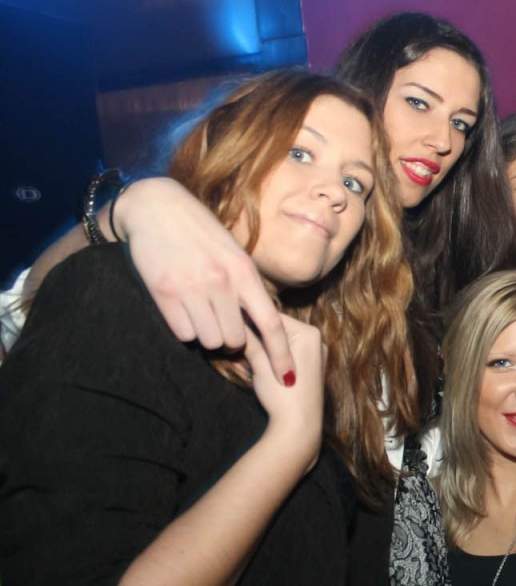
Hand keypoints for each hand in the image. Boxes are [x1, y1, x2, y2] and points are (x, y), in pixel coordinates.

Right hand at [117, 178, 296, 383]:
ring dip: (207, 335)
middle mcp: (221, 281)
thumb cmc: (201, 233)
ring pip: (209, 341)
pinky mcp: (163, 291)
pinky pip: (182, 332)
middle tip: (222, 326)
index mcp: (244, 271)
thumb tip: (261, 325)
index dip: (281, 355)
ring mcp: (191, 287)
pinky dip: (184, 328)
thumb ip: (247, 287)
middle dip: (232, 343)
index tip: (288, 379)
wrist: (156, 207)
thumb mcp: (234, 254)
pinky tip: (181, 308)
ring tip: (201, 314)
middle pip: (235, 341)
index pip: (271, 324)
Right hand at [242, 315, 325, 468]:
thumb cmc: (282, 394)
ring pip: (278, 344)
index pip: (270, 317)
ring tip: (240, 361)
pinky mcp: (310, 369)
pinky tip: (252, 369)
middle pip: (275, 331)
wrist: (298, 428)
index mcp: (309, 332)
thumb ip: (248, 339)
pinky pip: (286, 356)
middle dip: (253, 339)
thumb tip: (233, 320)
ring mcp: (315, 354)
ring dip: (258, 351)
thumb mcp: (261, 362)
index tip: (227, 323)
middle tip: (232, 348)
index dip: (247, 320)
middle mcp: (316, 340)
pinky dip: (269, 360)